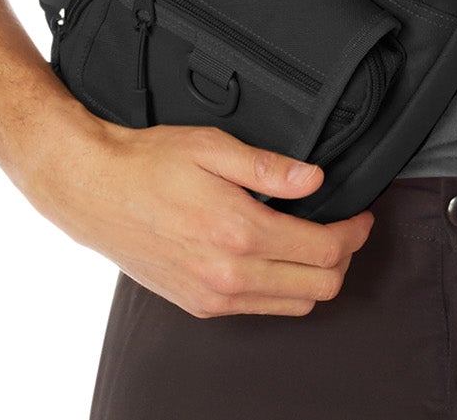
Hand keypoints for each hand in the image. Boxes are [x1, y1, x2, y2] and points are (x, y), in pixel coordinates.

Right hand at [18, 106, 374, 318]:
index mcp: (238, 232)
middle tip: (347, 229)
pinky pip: (260, 309)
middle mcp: (228, 275)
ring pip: (293, 306)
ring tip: (318, 242)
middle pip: (318, 288)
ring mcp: (212, 296)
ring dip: (316, 278)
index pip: (323, 250)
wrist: (94, 191)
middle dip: (344, 258)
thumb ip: (268, 167)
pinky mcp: (198, 305)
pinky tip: (278, 257)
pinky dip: (282, 290)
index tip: (361, 215)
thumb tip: (314, 180)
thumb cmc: (148, 164)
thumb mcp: (212, 147)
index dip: (354, 233)